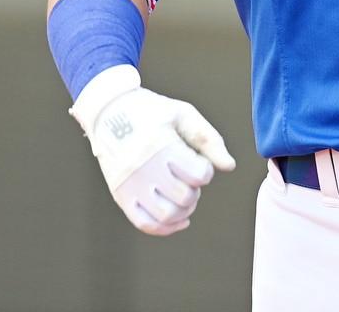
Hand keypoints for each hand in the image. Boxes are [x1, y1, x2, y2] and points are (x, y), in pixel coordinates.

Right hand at [69, 65, 235, 234]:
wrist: (109, 112)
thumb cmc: (151, 111)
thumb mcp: (184, 114)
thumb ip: (209, 139)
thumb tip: (229, 166)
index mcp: (162, 146)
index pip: (198, 174)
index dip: (206, 171)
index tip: (199, 162)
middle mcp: (144, 169)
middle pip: (184, 197)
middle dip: (196, 191)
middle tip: (191, 180)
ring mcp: (130, 185)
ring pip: (165, 215)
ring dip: (183, 210)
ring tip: (185, 197)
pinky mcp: (120, 195)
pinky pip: (143, 223)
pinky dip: (165, 227)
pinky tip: (179, 219)